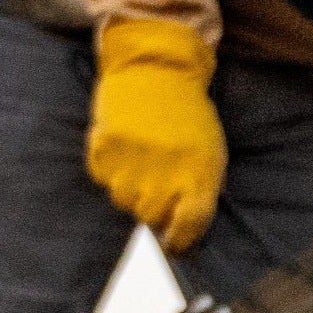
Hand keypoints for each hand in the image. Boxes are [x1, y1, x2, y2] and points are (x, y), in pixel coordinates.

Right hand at [87, 19, 226, 252]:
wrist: (157, 69)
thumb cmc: (188, 116)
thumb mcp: (210, 153)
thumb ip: (200, 192)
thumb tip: (182, 233)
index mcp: (198, 173)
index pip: (189, 225)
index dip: (180, 240)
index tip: (174, 244)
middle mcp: (165, 171)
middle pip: (150, 217)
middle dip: (154, 209)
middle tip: (157, 184)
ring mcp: (133, 160)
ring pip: (123, 200)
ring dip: (130, 189)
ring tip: (141, 159)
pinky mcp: (105, 147)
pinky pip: (102, 178)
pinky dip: (110, 169)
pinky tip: (124, 147)